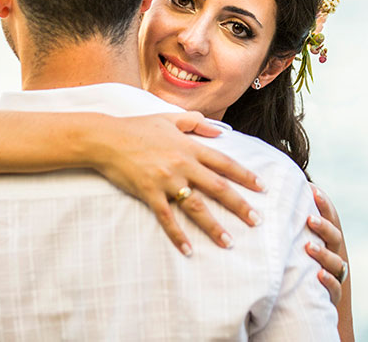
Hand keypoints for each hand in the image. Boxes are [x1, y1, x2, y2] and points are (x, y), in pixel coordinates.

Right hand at [96, 112, 264, 255]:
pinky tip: (188, 250)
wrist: (106, 138)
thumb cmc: (137, 127)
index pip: (225, 163)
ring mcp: (166, 180)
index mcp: (189, 147)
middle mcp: (182, 164)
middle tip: (257, 220)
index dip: (245, 175)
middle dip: (239, 205)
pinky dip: (178, 235)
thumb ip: (196, 123)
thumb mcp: (169, 118)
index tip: (262, 187)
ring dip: (214, 226)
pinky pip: (166, 218)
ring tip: (229, 241)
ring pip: (196, 207)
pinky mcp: (149, 192)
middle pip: (218, 187)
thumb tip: (220, 132)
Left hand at [305, 184, 346, 304]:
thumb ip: (293, 222)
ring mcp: (335, 274)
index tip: (312, 189)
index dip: (324, 203)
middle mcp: (334, 253)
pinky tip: (319, 275)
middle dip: (324, 226)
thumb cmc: (302, 263)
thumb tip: (274, 189)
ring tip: (308, 247)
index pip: (331, 217)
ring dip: (323, 253)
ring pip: (336, 262)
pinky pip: (335, 288)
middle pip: (335, 237)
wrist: (314, 301)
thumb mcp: (299, 241)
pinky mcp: (332, 295)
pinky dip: (329, 281)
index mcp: (328, 238)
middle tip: (309, 218)